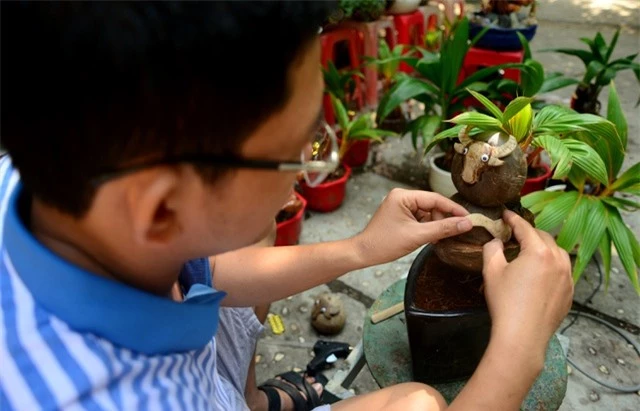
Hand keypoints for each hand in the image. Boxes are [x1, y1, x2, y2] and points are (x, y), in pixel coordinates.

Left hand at [352, 188, 471, 265]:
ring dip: (436, 225)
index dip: (453, 209)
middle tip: (453, 233)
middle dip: (443, 219)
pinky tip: (431, 238)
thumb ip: (443, 229)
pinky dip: (428, 228)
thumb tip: (466, 223)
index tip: (469, 218)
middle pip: (432, 205)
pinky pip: (421, 218)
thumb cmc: (384, 243)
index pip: (435, 199)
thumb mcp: (417, 236)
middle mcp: (402, 197)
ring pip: (428, 213)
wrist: (364, 253)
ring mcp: (401, 206)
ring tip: (439, 239)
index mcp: (403, 196)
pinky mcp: (401, 215)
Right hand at [482, 210, 572, 360]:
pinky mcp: (570, 293)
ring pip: (557, 253)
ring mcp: (568, 278)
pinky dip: (552, 266)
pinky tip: (540, 274)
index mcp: (538, 251)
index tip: (505, 214)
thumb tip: (496, 241)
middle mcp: (558, 260)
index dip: (512, 219)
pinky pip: (563, 271)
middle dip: (529, 233)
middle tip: (515, 234)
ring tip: (530, 252)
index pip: (525, 228)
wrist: (522, 336)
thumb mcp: (491, 271)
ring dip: (544, 248)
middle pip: (544, 238)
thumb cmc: (505, 302)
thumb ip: (492, 249)